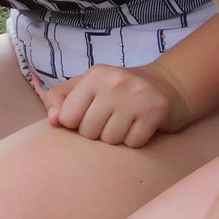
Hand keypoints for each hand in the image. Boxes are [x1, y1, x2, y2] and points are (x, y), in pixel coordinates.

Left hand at [42, 64, 188, 146]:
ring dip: (116, 138)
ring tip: (125, 122)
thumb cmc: (116, 90)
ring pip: (111, 140)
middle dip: (97, 132)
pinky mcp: (155, 112)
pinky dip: (134, 140)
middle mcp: (115, 82)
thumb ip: (60, 99)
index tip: (89, 114)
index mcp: (94, 75)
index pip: (67, 118)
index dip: (76, 123)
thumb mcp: (85, 86)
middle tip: (111, 118)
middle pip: (89, 132)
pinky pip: (132, 143)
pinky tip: (139, 126)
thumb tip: (53, 120)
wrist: (166, 86)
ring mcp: (137, 96)